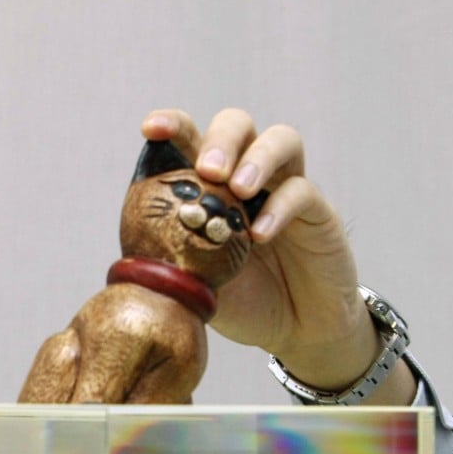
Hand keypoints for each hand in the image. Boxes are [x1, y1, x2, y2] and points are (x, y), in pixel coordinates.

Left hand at [141, 108, 414, 402]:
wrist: (294, 329)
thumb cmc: (240, 300)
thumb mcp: (196, 284)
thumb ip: (172, 265)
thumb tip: (135, 264)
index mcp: (209, 184)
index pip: (190, 140)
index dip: (172, 126)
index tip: (151, 129)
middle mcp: (247, 175)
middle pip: (237, 125)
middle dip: (220, 139)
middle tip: (208, 170)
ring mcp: (283, 188)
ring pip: (280, 140)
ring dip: (256, 159)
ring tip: (239, 189)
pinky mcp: (317, 212)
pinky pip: (301, 191)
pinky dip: (279, 207)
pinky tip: (259, 234)